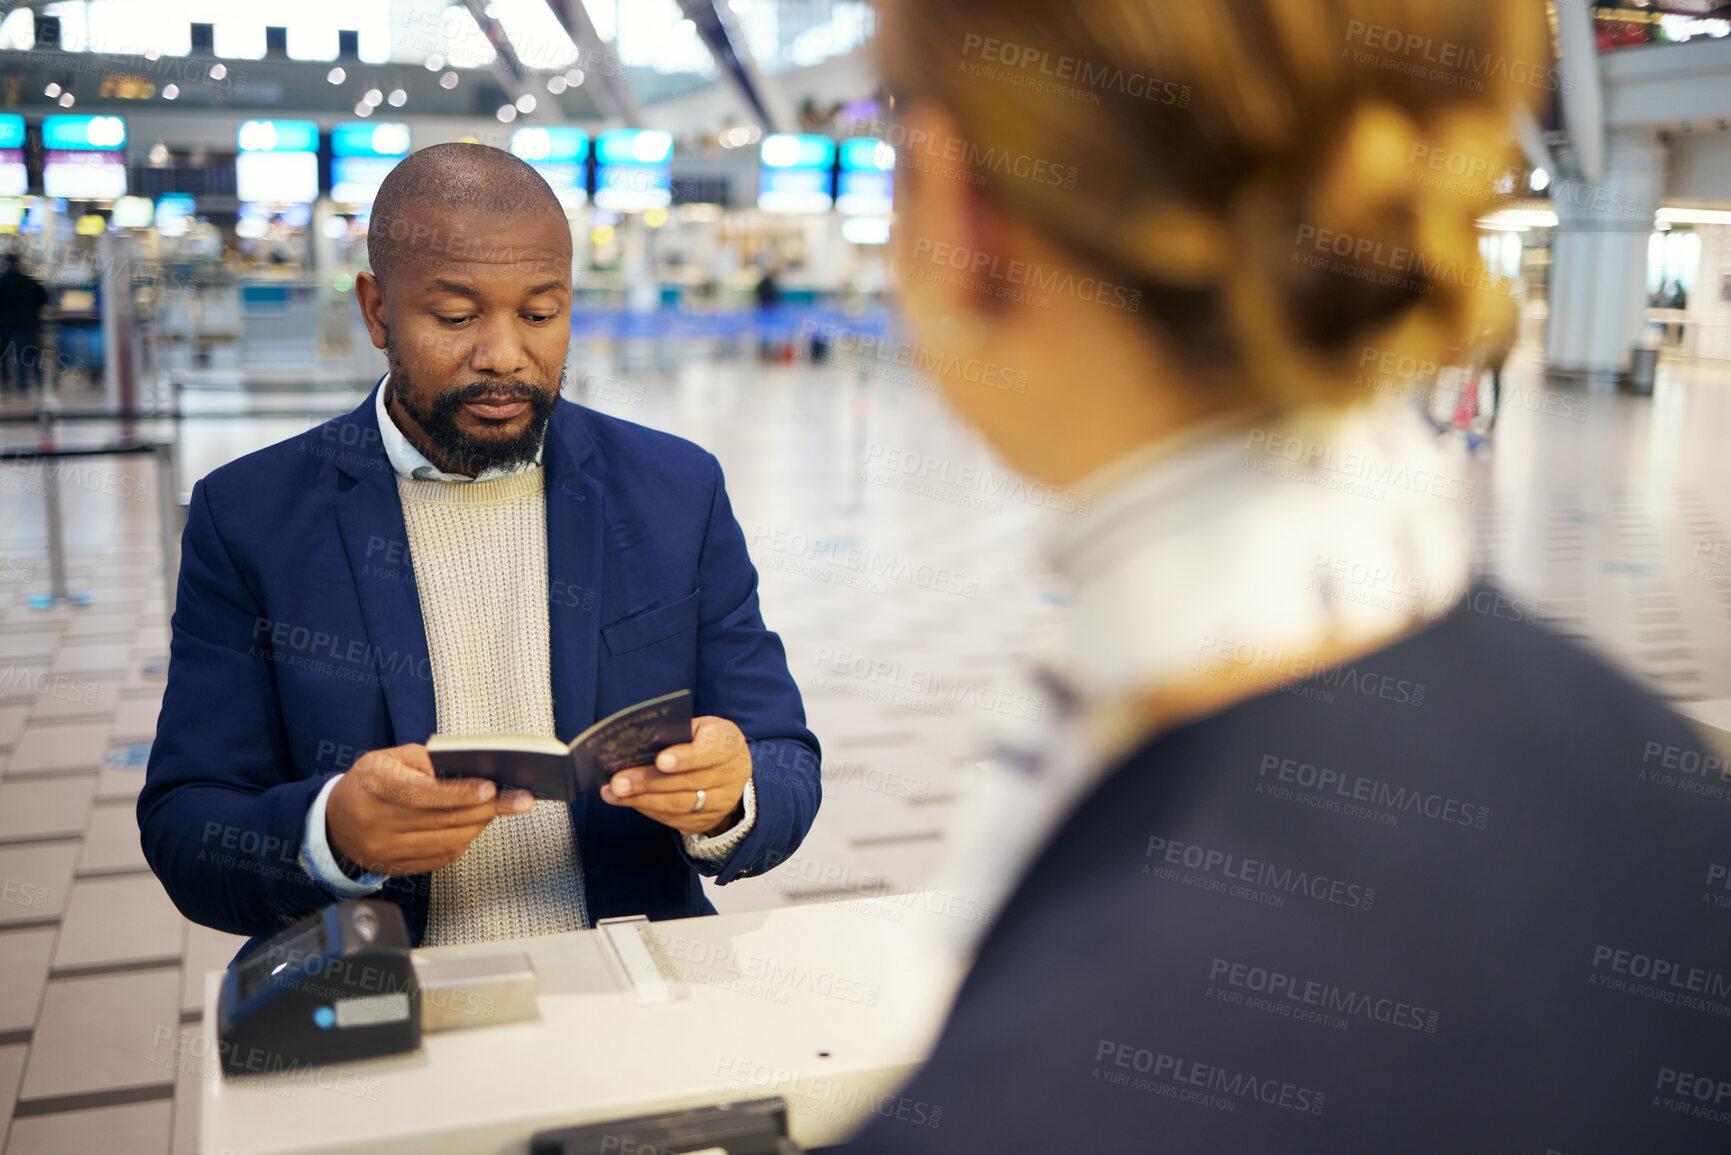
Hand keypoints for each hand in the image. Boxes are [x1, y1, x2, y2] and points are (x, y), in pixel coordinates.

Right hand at [325, 743, 533, 875]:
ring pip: (447, 841)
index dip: (459, 794)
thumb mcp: (389, 758)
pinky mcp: (396, 868)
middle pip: (441, 820)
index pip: (422, 795)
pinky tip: (476, 824)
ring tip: (501, 807)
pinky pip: (441, 857)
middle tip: (519, 798)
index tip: (490, 789)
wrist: (335, 821)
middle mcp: (378, 823)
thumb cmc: (369, 782)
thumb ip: (426, 760)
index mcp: (374, 788)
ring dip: (480, 824)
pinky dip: (464, 840)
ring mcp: (386, 851)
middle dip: (487, 808)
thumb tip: (468, 769)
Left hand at [600, 716, 751, 836]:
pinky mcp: (707, 821)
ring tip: (613, 793)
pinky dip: (648, 809)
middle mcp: (730, 777)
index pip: (709, 751)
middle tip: (618, 781)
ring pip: (680, 805)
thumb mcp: (700, 727)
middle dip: (649, 782)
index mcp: (728, 744)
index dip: (685, 757)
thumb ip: (676, 733)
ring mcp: (721, 803)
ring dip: (642, 800)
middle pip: (688, 782)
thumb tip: (637, 744)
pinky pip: (674, 819)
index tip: (660, 760)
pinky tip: (628, 801)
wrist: (732, 769)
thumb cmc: (706, 741)